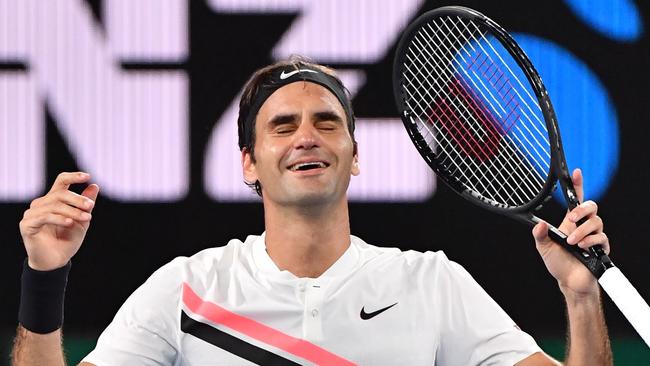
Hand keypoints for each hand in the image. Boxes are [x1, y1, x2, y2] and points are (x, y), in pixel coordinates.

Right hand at [19, 172, 99, 270]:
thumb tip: (94, 186)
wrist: (57, 261)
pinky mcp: (27, 225)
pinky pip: (44, 217)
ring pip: (54, 205)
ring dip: (72, 211)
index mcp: (54, 200)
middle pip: (60, 194)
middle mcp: (41, 204)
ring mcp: (32, 213)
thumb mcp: (82, 220)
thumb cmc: (68, 240)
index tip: (87, 176)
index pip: (61, 181)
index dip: (73, 177)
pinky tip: (70, 223)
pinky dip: (59, 219)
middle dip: (77, 199)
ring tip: (86, 218)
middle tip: (91, 207)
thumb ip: (87, 204)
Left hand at [532, 169, 609, 297]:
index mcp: (569, 223)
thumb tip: (539, 225)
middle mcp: (583, 226)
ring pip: (596, 222)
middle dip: (582, 209)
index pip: (575, 200)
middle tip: (570, 219)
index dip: (577, 186)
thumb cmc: (558, 263)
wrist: (570, 282)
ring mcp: (593, 236)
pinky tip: (582, 247)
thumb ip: (540, 235)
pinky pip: (601, 238)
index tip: (576, 172)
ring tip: (572, 242)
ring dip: (582, 231)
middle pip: (591, 206)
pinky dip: (590, 241)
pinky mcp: (601, 248)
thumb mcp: (544, 248)